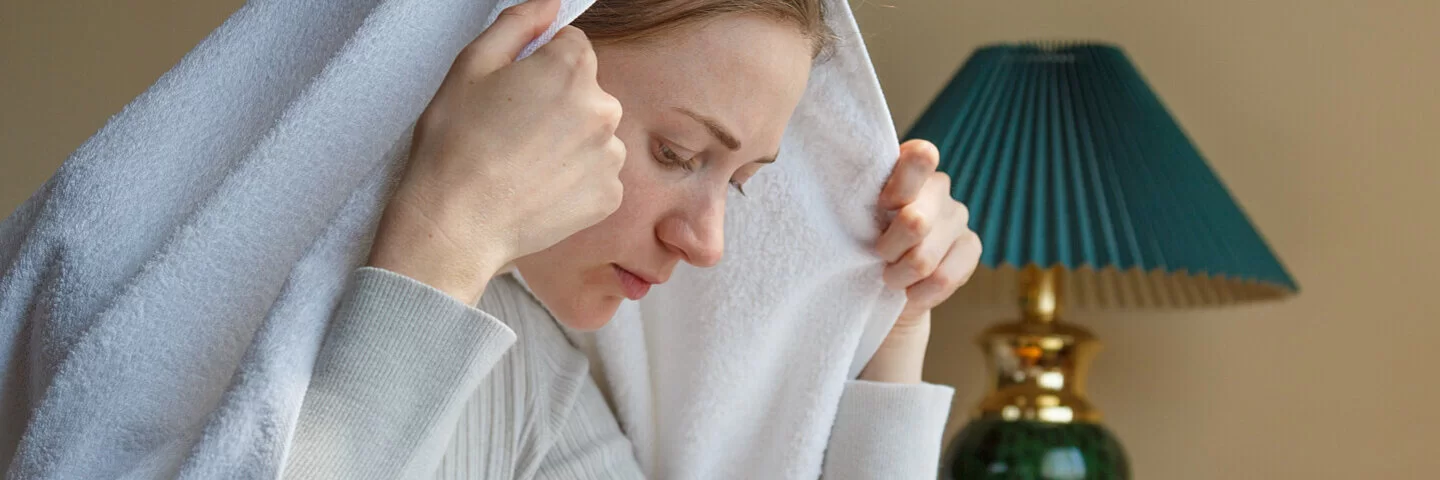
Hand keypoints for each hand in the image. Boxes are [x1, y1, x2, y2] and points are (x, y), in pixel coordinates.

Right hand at [368, 0, 625, 303]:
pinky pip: (597, 175)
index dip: (540, 66)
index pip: (571, 47)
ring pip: (592, 135)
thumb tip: (550, 5)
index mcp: (572, 68)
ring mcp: (612, 156)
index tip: (514, 92)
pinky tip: (538, 189)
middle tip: (512, 133)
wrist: (457, 226)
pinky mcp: (611, 195)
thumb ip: (517, 24)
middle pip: (586, 92)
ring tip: (523, 165)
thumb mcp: (471, 66)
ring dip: (568, 143)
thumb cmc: (455, 146)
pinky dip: (573, 180)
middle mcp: (604, 109)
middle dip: (557, 105)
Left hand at [859, 139, 981, 382]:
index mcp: (907, 168)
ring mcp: (958, 215)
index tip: (881, 208)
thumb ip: (862, 203)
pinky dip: (920, 292)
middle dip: (888, 249)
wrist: (882, 284)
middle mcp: (937, 186)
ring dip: (900, 276)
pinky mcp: (971, 245)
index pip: (921, 157)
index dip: (898, 190)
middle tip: (879, 256)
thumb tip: (871, 203)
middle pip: (915, 222)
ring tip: (890, 277)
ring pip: (925, 258)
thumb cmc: (860, 243)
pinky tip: (911, 290)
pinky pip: (944, 278)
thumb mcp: (853, 221)